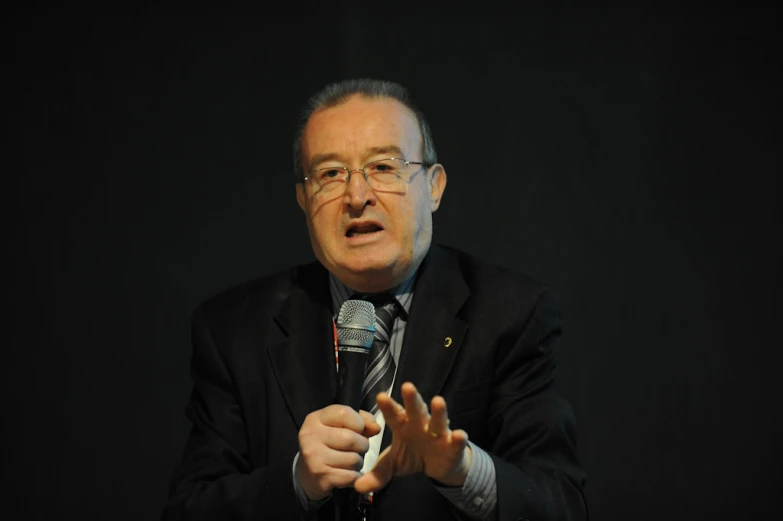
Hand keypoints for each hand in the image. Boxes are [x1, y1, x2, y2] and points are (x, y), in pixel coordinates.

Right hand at [297, 404, 380, 500]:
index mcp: (315, 419)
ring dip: (358, 463)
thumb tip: (376, 428)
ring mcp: (313, 457)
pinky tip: (345, 474)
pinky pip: (351, 476)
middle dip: (362, 446)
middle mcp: (310, 435)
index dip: (359, 423)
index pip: (345, 413)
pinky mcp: (320, 477)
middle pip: (351, 439)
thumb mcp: (341, 426)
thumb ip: (362, 420)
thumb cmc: (330, 444)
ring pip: (353, 459)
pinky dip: (354, 476)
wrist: (308, 475)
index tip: (358, 430)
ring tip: (350, 462)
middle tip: (357, 450)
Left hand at [354, 382, 471, 493]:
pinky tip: (459, 434)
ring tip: (438, 400)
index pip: (394, 415)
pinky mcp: (453, 446)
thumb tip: (357, 486)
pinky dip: (458, 438)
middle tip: (407, 386)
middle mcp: (421, 425)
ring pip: (438, 420)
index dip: (388, 407)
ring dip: (439, 412)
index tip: (380, 397)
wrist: (440, 465)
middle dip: (412, 399)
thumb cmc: (413, 455)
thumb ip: (378, 473)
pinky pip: (456, 441)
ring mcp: (439, 433)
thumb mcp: (394, 464)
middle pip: (416, 410)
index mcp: (404, 426)